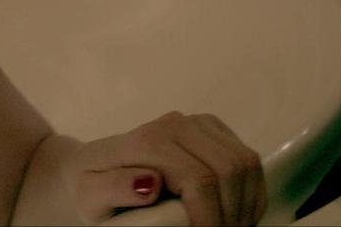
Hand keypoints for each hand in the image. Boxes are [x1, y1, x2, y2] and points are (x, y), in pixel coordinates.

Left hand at [69, 111, 265, 225]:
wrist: (95, 166)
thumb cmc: (92, 186)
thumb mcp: (90, 195)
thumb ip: (113, 189)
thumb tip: (151, 181)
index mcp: (148, 141)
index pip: (200, 180)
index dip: (211, 218)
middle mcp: (176, 124)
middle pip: (229, 170)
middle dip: (233, 213)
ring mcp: (197, 123)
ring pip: (245, 163)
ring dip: (246, 203)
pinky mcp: (212, 129)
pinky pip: (248, 160)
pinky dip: (250, 191)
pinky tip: (234, 213)